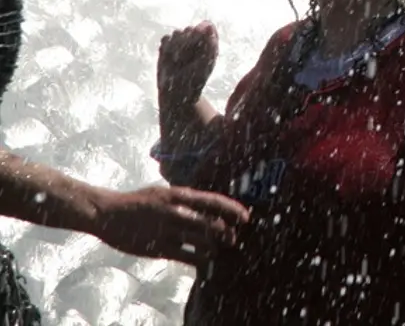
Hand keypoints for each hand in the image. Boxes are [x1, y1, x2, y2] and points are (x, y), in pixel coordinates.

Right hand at [92, 185, 248, 263]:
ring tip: (217, 251)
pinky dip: (200, 260)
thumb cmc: (138, 202)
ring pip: (203, 242)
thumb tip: (206, 205)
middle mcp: (176, 211)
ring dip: (215, 248)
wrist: (108, 212)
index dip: (233, 210)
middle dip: (228, 233)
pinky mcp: (158, 248)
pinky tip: (203, 262)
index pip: (214, 201)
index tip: (246, 217)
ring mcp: (167, 230)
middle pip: (212, 224)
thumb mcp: (164, 192)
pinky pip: (187, 256)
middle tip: (233, 239)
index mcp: (179, 195)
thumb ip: (184, 199)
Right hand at [157, 22, 217, 112]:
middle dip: (188, 43)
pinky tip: (170, 58)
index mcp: (208, 41)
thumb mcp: (207, 62)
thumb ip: (210, 42)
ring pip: (177, 33)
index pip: (204, 28)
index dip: (200, 38)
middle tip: (187, 60)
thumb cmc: (197, 78)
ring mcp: (180, 41)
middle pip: (189, 30)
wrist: (178, 93)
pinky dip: (167, 47)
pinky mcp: (166, 46)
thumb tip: (207, 23)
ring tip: (179, 61)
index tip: (199, 50)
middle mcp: (194, 39)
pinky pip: (166, 38)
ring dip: (178, 46)